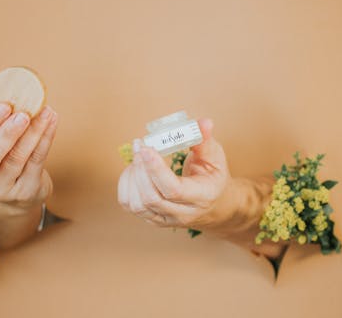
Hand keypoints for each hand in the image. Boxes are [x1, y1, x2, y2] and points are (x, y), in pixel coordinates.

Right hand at [0, 103, 57, 208]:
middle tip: (23, 115)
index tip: (4, 106)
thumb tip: (20, 95)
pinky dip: (45, 140)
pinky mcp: (25, 192)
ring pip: (18, 158)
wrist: (15, 196)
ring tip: (45, 113)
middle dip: (7, 133)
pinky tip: (51, 123)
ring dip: (33, 133)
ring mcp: (2, 188)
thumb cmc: (3, 159)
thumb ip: (0, 123)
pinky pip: (36, 162)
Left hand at [117, 119, 279, 257]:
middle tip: (139, 146)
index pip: (174, 190)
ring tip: (138, 157)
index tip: (146, 148)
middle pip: (151, 197)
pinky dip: (126, 185)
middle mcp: (183, 214)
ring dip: (132, 177)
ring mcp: (165, 219)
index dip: (156, 170)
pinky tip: (134, 169)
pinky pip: (129, 205)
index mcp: (201, 197)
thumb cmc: (212, 177)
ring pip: (137, 204)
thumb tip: (203, 122)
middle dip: (140, 169)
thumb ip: (205, 140)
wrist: (213, 205)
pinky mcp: (152, 219)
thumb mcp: (215, 157)